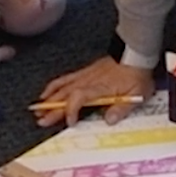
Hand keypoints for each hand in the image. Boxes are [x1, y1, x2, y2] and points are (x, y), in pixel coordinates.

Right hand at [34, 56, 154, 127]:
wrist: (135, 54)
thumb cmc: (136, 74)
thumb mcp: (136, 95)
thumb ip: (122, 108)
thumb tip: (109, 120)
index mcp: (100, 87)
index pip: (79, 97)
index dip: (71, 110)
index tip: (70, 122)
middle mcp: (89, 81)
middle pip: (66, 94)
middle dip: (52, 108)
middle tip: (41, 120)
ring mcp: (85, 75)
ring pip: (62, 86)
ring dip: (49, 98)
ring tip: (38, 108)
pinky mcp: (85, 72)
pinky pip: (65, 79)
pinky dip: (54, 86)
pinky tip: (48, 91)